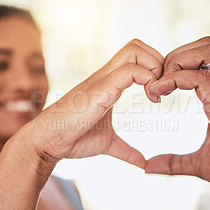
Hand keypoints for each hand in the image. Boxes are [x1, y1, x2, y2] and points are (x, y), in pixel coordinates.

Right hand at [22, 39, 163, 168]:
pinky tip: (150, 99)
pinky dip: (147, 79)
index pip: (136, 56)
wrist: (47, 142)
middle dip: (158, 62)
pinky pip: (130, 71)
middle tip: (161, 90)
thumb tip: (143, 163)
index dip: (154, 69)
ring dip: (154, 67)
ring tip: (155, 94)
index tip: (159, 95)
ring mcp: (103, 79)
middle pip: (138, 45)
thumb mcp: (108, 144)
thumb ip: (127, 150)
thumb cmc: (73, 139)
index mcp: (109, 83)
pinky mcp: (101, 88)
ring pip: (135, 50)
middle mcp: (106, 75)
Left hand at [146, 37, 209, 209]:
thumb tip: (150, 167)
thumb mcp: (200, 164)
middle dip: (174, 56)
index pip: (199, 60)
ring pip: (207, 50)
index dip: (173, 66)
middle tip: (158, 84)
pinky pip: (201, 77)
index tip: (155, 91)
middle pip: (204, 45)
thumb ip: (175, 163)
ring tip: (161, 87)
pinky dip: (175, 79)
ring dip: (177, 61)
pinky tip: (162, 95)